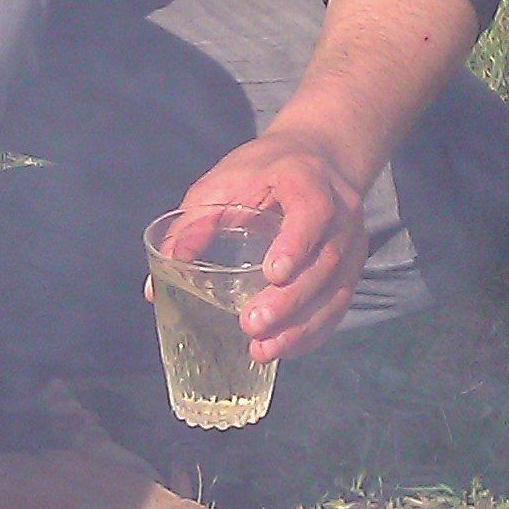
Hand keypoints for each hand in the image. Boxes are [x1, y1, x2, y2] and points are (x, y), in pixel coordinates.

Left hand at [172, 128, 371, 363]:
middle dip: (289, 300)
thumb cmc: (264, 171)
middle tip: (251, 325)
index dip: (296, 243)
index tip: (272, 274)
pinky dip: (312, 332)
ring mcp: (351, 243)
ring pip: (336, 291)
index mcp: (307, 181)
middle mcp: (340, 213)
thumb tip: (156, 284)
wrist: (318, 157)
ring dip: (301, 327)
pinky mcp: (352, 268)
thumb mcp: (224, 183)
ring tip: (262, 351)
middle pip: (324, 262)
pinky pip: (338, 305)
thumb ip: (194, 224)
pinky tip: (284, 349)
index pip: (312, 212)